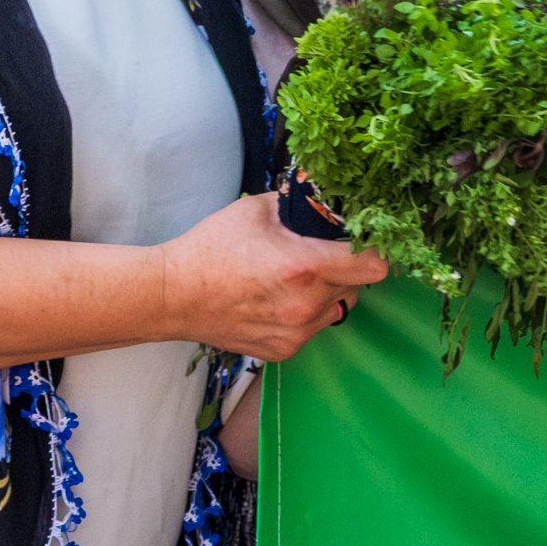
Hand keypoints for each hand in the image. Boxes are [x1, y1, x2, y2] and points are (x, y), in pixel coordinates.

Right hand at [155, 192, 393, 359]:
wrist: (172, 296)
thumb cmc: (210, 249)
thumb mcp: (256, 210)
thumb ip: (299, 203)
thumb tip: (325, 194)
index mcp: (305, 266)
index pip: (374, 265)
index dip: (374, 249)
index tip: (364, 240)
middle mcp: (307, 305)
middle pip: (358, 285)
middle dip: (346, 268)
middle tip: (320, 254)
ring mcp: (297, 333)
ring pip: (338, 309)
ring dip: (329, 293)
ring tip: (295, 279)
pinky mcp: (284, 351)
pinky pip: (314, 328)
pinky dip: (306, 314)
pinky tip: (278, 300)